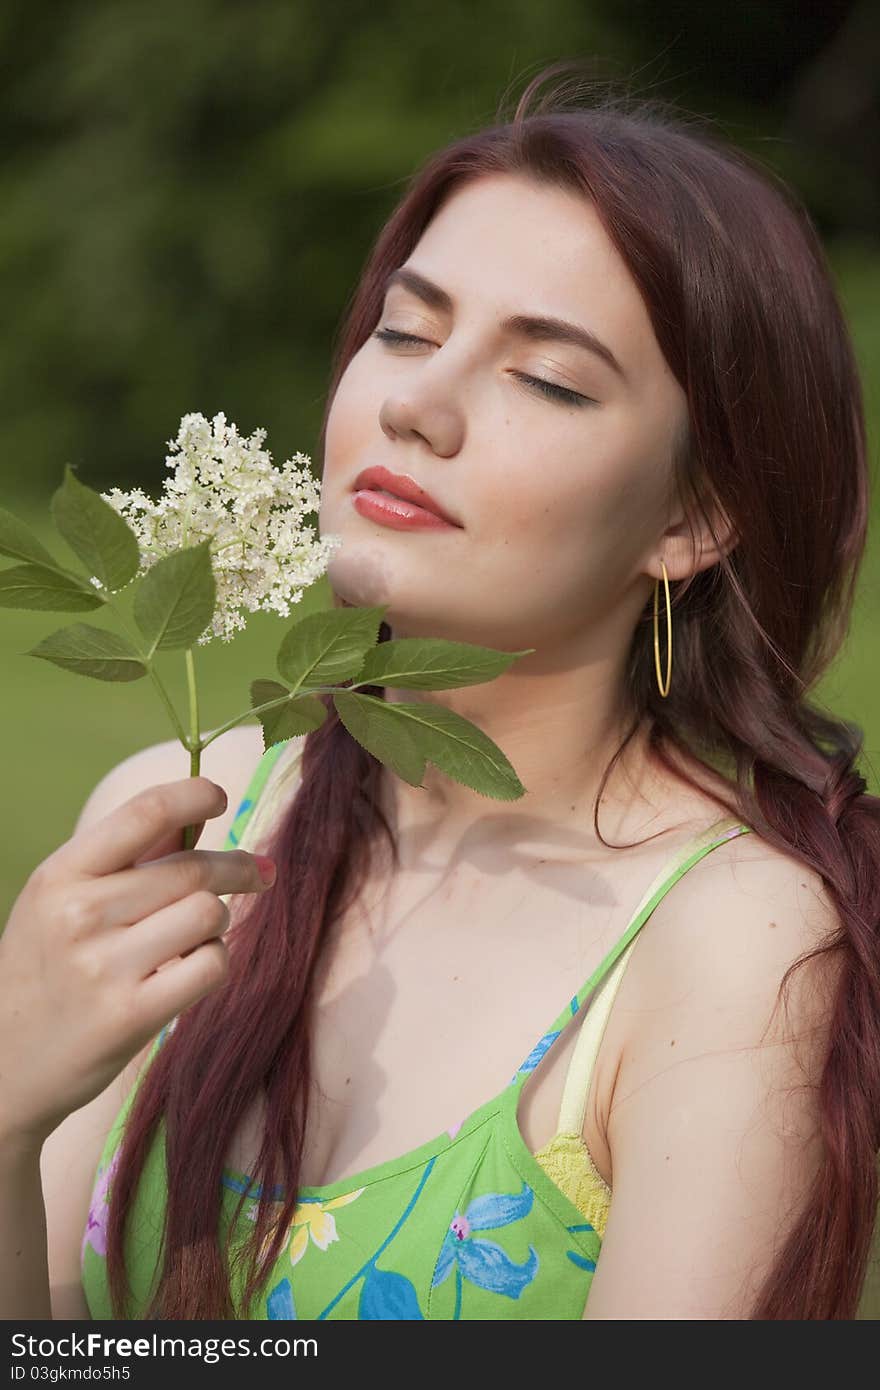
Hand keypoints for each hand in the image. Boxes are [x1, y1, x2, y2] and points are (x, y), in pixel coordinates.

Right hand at [0, 776, 275, 1149]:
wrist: (5, 1064)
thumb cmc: (45, 969)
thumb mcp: (62, 900)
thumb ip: (128, 855)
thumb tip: (197, 813)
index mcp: (60, 875)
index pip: (144, 813)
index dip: (194, 795)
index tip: (218, 798)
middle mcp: (79, 915)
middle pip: (193, 868)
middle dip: (237, 868)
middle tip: (258, 873)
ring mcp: (104, 967)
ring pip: (208, 913)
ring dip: (217, 920)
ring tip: (197, 935)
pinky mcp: (132, 1015)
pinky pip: (211, 964)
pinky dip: (214, 960)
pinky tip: (191, 967)